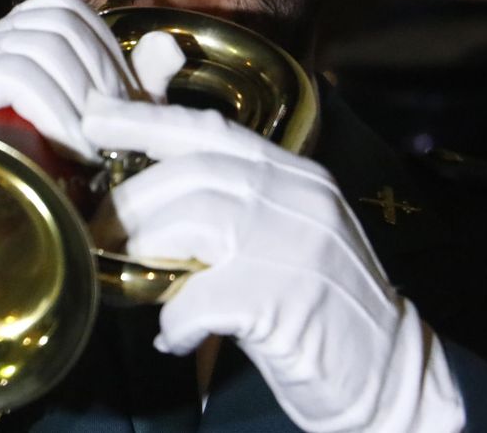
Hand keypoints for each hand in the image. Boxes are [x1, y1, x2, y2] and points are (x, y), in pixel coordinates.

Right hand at [0, 0, 182, 161]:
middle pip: (56, 19)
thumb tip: (169, 47)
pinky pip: (13, 73)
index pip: (63, 8)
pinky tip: (68, 149)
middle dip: (101, 75)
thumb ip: (131, 92)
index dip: (106, 49)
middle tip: (115, 133)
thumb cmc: (40, 191)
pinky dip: (54, 110)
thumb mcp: (98, 136)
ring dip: (80, 100)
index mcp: (8, 44)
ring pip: (40, 43)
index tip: (127, 105)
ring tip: (91, 149)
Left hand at [81, 93, 464, 432]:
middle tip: (100, 226)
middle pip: (192, 170)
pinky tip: (173, 335)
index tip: (95, 115)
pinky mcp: (286, 297)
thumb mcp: (287, 236)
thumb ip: (237, 205)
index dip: (146, 118)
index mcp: (298, 176)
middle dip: (132, 196)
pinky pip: (202, 295)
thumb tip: (152, 193)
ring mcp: (297, 243)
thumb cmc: (324, 308)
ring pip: (192, 218)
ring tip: (128, 277)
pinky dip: (175, 317)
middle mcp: (300, 197)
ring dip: (146, 247)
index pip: (212, 129)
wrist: (391, 373)